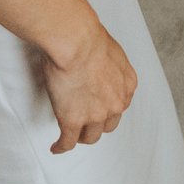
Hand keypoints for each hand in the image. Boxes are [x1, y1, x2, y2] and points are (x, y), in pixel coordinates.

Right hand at [39, 15, 136, 153]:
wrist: (75, 41)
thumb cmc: (87, 37)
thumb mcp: (109, 50)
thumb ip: (107, 64)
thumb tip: (95, 65)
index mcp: (126, 83)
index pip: (120, 105)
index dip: (108, 108)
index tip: (100, 109)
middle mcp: (115, 102)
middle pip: (108, 124)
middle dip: (98, 124)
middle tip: (86, 122)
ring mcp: (95, 114)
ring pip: (90, 136)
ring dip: (81, 136)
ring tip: (72, 135)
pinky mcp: (73, 120)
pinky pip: (67, 141)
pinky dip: (62, 146)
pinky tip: (56, 147)